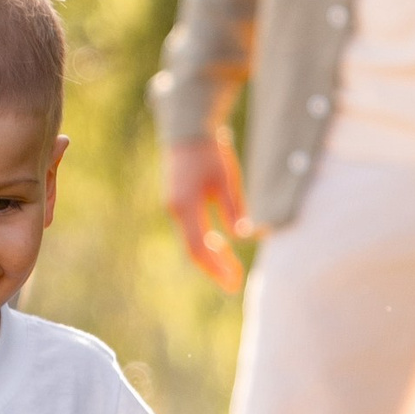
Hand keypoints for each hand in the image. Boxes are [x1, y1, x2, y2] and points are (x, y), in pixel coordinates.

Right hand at [163, 135, 248, 289]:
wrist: (189, 130)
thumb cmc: (210, 152)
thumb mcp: (227, 180)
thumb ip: (233, 208)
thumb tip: (241, 237)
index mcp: (186, 207)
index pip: (199, 249)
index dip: (216, 269)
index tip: (233, 282)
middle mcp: (175, 211)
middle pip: (193, 251)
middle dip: (214, 268)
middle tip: (234, 283)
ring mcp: (173, 207)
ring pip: (190, 242)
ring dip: (210, 256)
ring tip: (230, 267)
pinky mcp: (176, 203)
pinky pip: (189, 231)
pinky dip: (204, 242)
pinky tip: (219, 244)